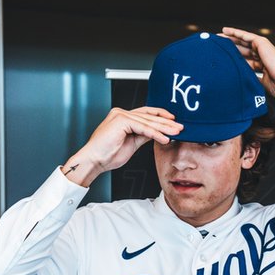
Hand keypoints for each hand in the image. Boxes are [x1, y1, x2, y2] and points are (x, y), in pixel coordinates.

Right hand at [61, 107, 181, 187]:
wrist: (94, 160)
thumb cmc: (107, 155)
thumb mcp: (132, 143)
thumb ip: (143, 135)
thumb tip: (157, 133)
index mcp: (122, 117)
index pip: (145, 113)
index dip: (160, 116)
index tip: (173, 121)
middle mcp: (121, 113)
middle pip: (149, 116)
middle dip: (166, 123)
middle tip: (180, 127)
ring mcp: (120, 115)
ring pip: (147, 121)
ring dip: (164, 128)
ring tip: (176, 132)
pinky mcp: (121, 121)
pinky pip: (142, 127)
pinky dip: (155, 134)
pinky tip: (165, 138)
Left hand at [220, 27, 274, 97]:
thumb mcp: (259, 84)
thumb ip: (249, 79)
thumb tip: (237, 80)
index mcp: (262, 66)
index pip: (244, 61)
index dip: (233, 59)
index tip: (221, 60)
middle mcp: (261, 55)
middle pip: (242, 50)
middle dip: (229, 48)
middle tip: (216, 47)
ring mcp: (262, 48)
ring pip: (242, 42)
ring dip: (229, 39)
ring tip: (217, 38)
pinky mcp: (261, 42)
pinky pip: (245, 36)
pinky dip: (235, 32)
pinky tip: (225, 31)